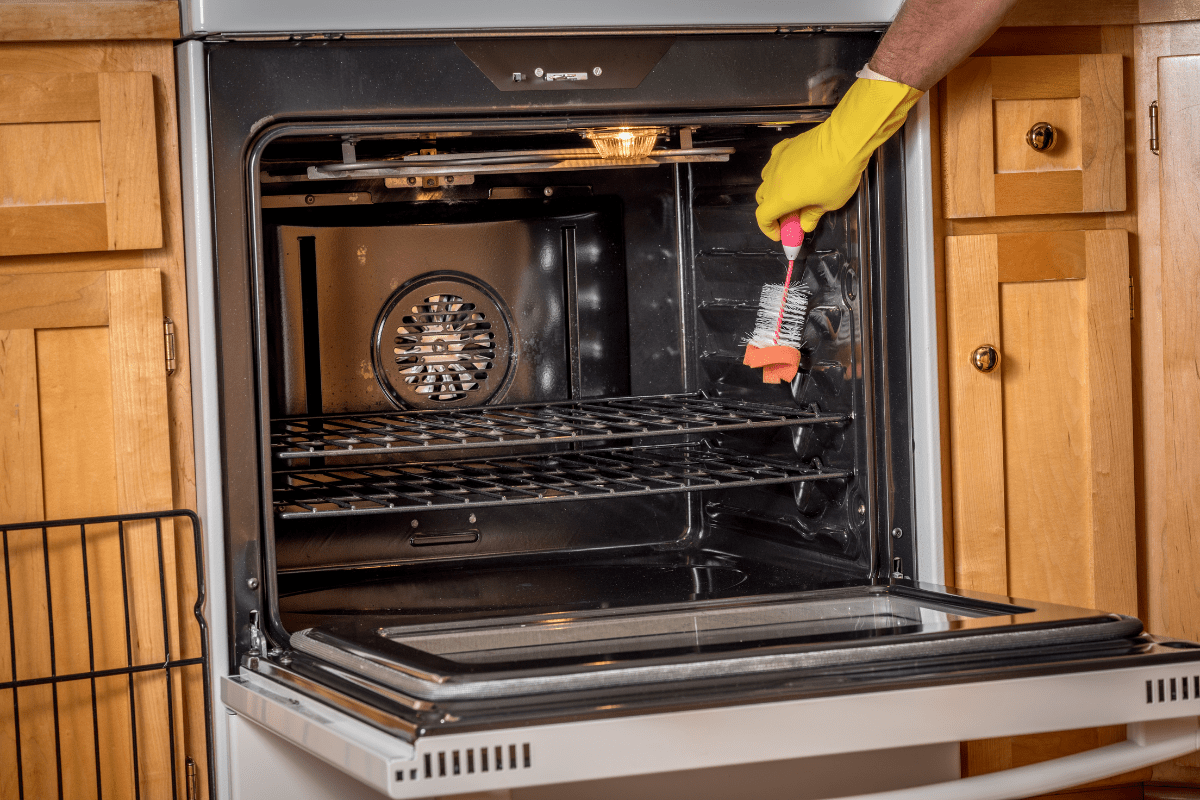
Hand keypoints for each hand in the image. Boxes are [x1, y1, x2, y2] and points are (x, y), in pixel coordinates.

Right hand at [755, 77, 922, 238]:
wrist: (844, 141)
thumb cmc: (838, 172)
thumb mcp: (829, 203)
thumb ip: (812, 216)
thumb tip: (806, 223)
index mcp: (781, 198)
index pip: (762, 217)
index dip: (769, 228)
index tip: (780, 233)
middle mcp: (774, 179)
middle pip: (762, 199)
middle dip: (773, 210)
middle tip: (789, 215)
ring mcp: (778, 161)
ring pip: (767, 179)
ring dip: (774, 190)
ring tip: (792, 192)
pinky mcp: (785, 147)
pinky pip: (775, 161)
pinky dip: (780, 170)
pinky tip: (793, 171)